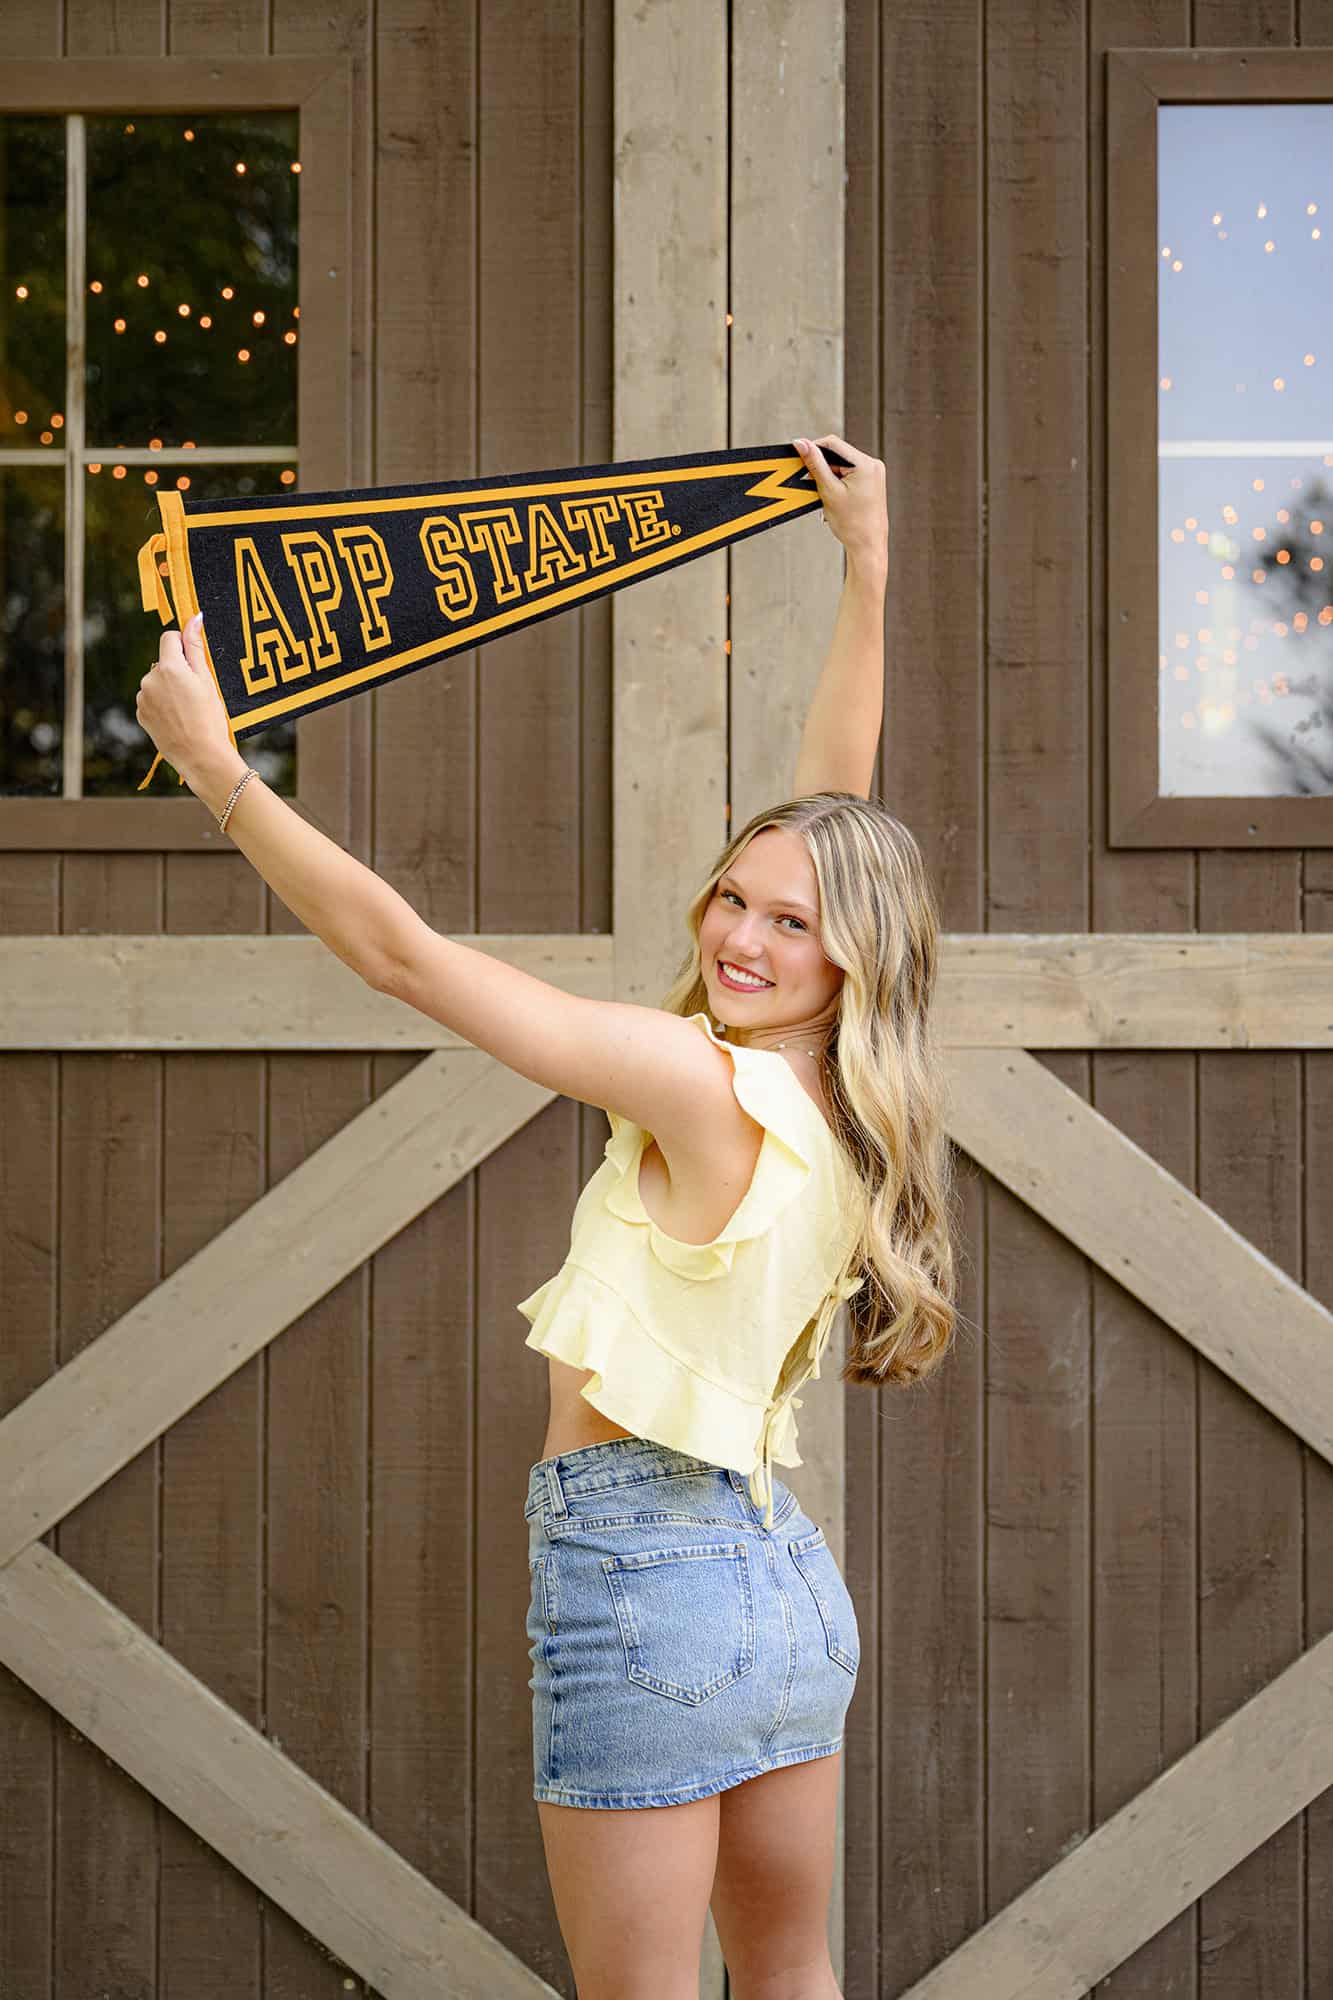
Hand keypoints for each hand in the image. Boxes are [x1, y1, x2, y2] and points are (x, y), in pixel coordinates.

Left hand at [135, 612, 234, 786]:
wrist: (200, 756)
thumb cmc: (209, 718)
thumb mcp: (207, 680)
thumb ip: (196, 647)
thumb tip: (194, 617)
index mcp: (169, 667)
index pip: (169, 637)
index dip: (183, 646)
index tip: (195, 662)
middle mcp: (150, 679)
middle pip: (163, 661)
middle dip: (177, 670)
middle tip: (196, 694)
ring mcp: (143, 697)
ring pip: (157, 682)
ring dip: (169, 689)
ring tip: (187, 710)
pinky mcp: (140, 713)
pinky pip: (151, 699)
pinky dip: (162, 705)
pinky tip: (177, 719)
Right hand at [792, 434, 886, 567]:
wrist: (868, 547)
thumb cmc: (852, 524)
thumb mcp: (828, 491)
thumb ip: (814, 464)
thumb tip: (801, 443)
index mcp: (866, 464)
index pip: (832, 443)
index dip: (813, 449)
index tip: (799, 459)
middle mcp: (873, 465)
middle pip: (838, 454)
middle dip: (822, 467)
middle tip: (811, 484)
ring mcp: (874, 474)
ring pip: (842, 465)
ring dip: (829, 476)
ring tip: (825, 496)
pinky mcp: (872, 483)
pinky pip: (850, 475)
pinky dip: (837, 483)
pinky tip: (834, 498)